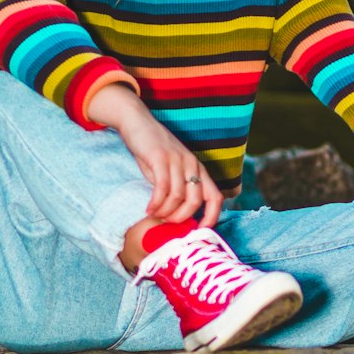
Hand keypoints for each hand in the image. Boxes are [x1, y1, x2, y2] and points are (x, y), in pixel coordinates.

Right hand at [84, 84, 223, 227]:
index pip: (215, 197)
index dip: (212, 217)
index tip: (199, 230)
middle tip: (166, 222)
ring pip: (178, 197)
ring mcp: (177, 160)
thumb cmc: (153, 151)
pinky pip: (162, 188)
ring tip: (155, 215)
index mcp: (198, 169)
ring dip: (165, 212)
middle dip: (180, 218)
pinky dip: (156, 203)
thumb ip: (178, 188)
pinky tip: (148, 209)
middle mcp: (192, 165)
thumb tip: (178, 216)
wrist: (138, 123)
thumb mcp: (172, 170)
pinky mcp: (160, 158)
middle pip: (195, 201)